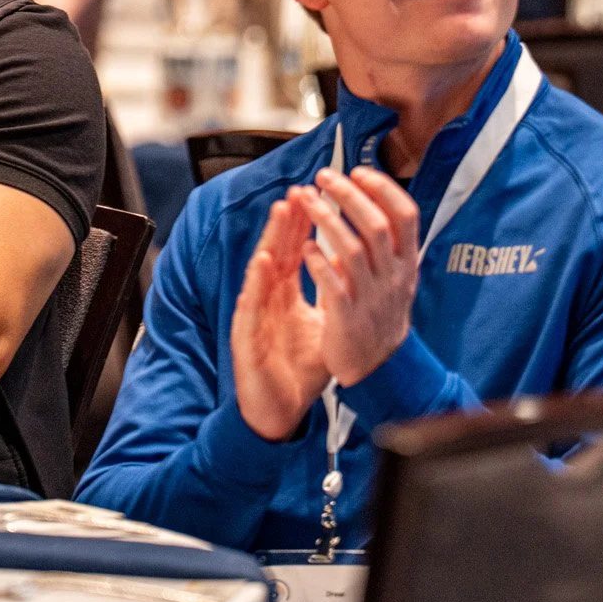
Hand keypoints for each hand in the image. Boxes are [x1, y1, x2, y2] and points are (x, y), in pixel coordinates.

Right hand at [230, 192, 328, 440]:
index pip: (295, 253)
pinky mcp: (247, 337)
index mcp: (285, 297)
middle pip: (279, 252)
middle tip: (301, 188)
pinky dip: (257, 282)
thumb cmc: (296, 373)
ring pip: (263, 270)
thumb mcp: (321, 331)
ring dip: (272, 239)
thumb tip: (355, 277)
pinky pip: (252, 305)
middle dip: (289, 219)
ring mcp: (256, 316)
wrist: (277, 413)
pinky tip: (264, 261)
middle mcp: (268, 301)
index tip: (315, 196)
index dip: (303, 225)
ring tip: (282, 210)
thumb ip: (332, 301)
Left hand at [299, 167, 421, 385]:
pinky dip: (318, 263)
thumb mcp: (395, 273)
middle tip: (323, 176)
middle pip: (376, 226)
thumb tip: (365, 195)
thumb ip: (385, 241)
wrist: (380, 365)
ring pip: (352, 250)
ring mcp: (372, 297)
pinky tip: (304, 246)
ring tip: (306, 199)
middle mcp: (394, 277)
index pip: (406, 214)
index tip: (358, 171)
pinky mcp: (348, 319)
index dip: (383, 188)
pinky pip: (333, 286)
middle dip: (348, 195)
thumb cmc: (381, 310)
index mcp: (407, 262)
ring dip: (327, 220)